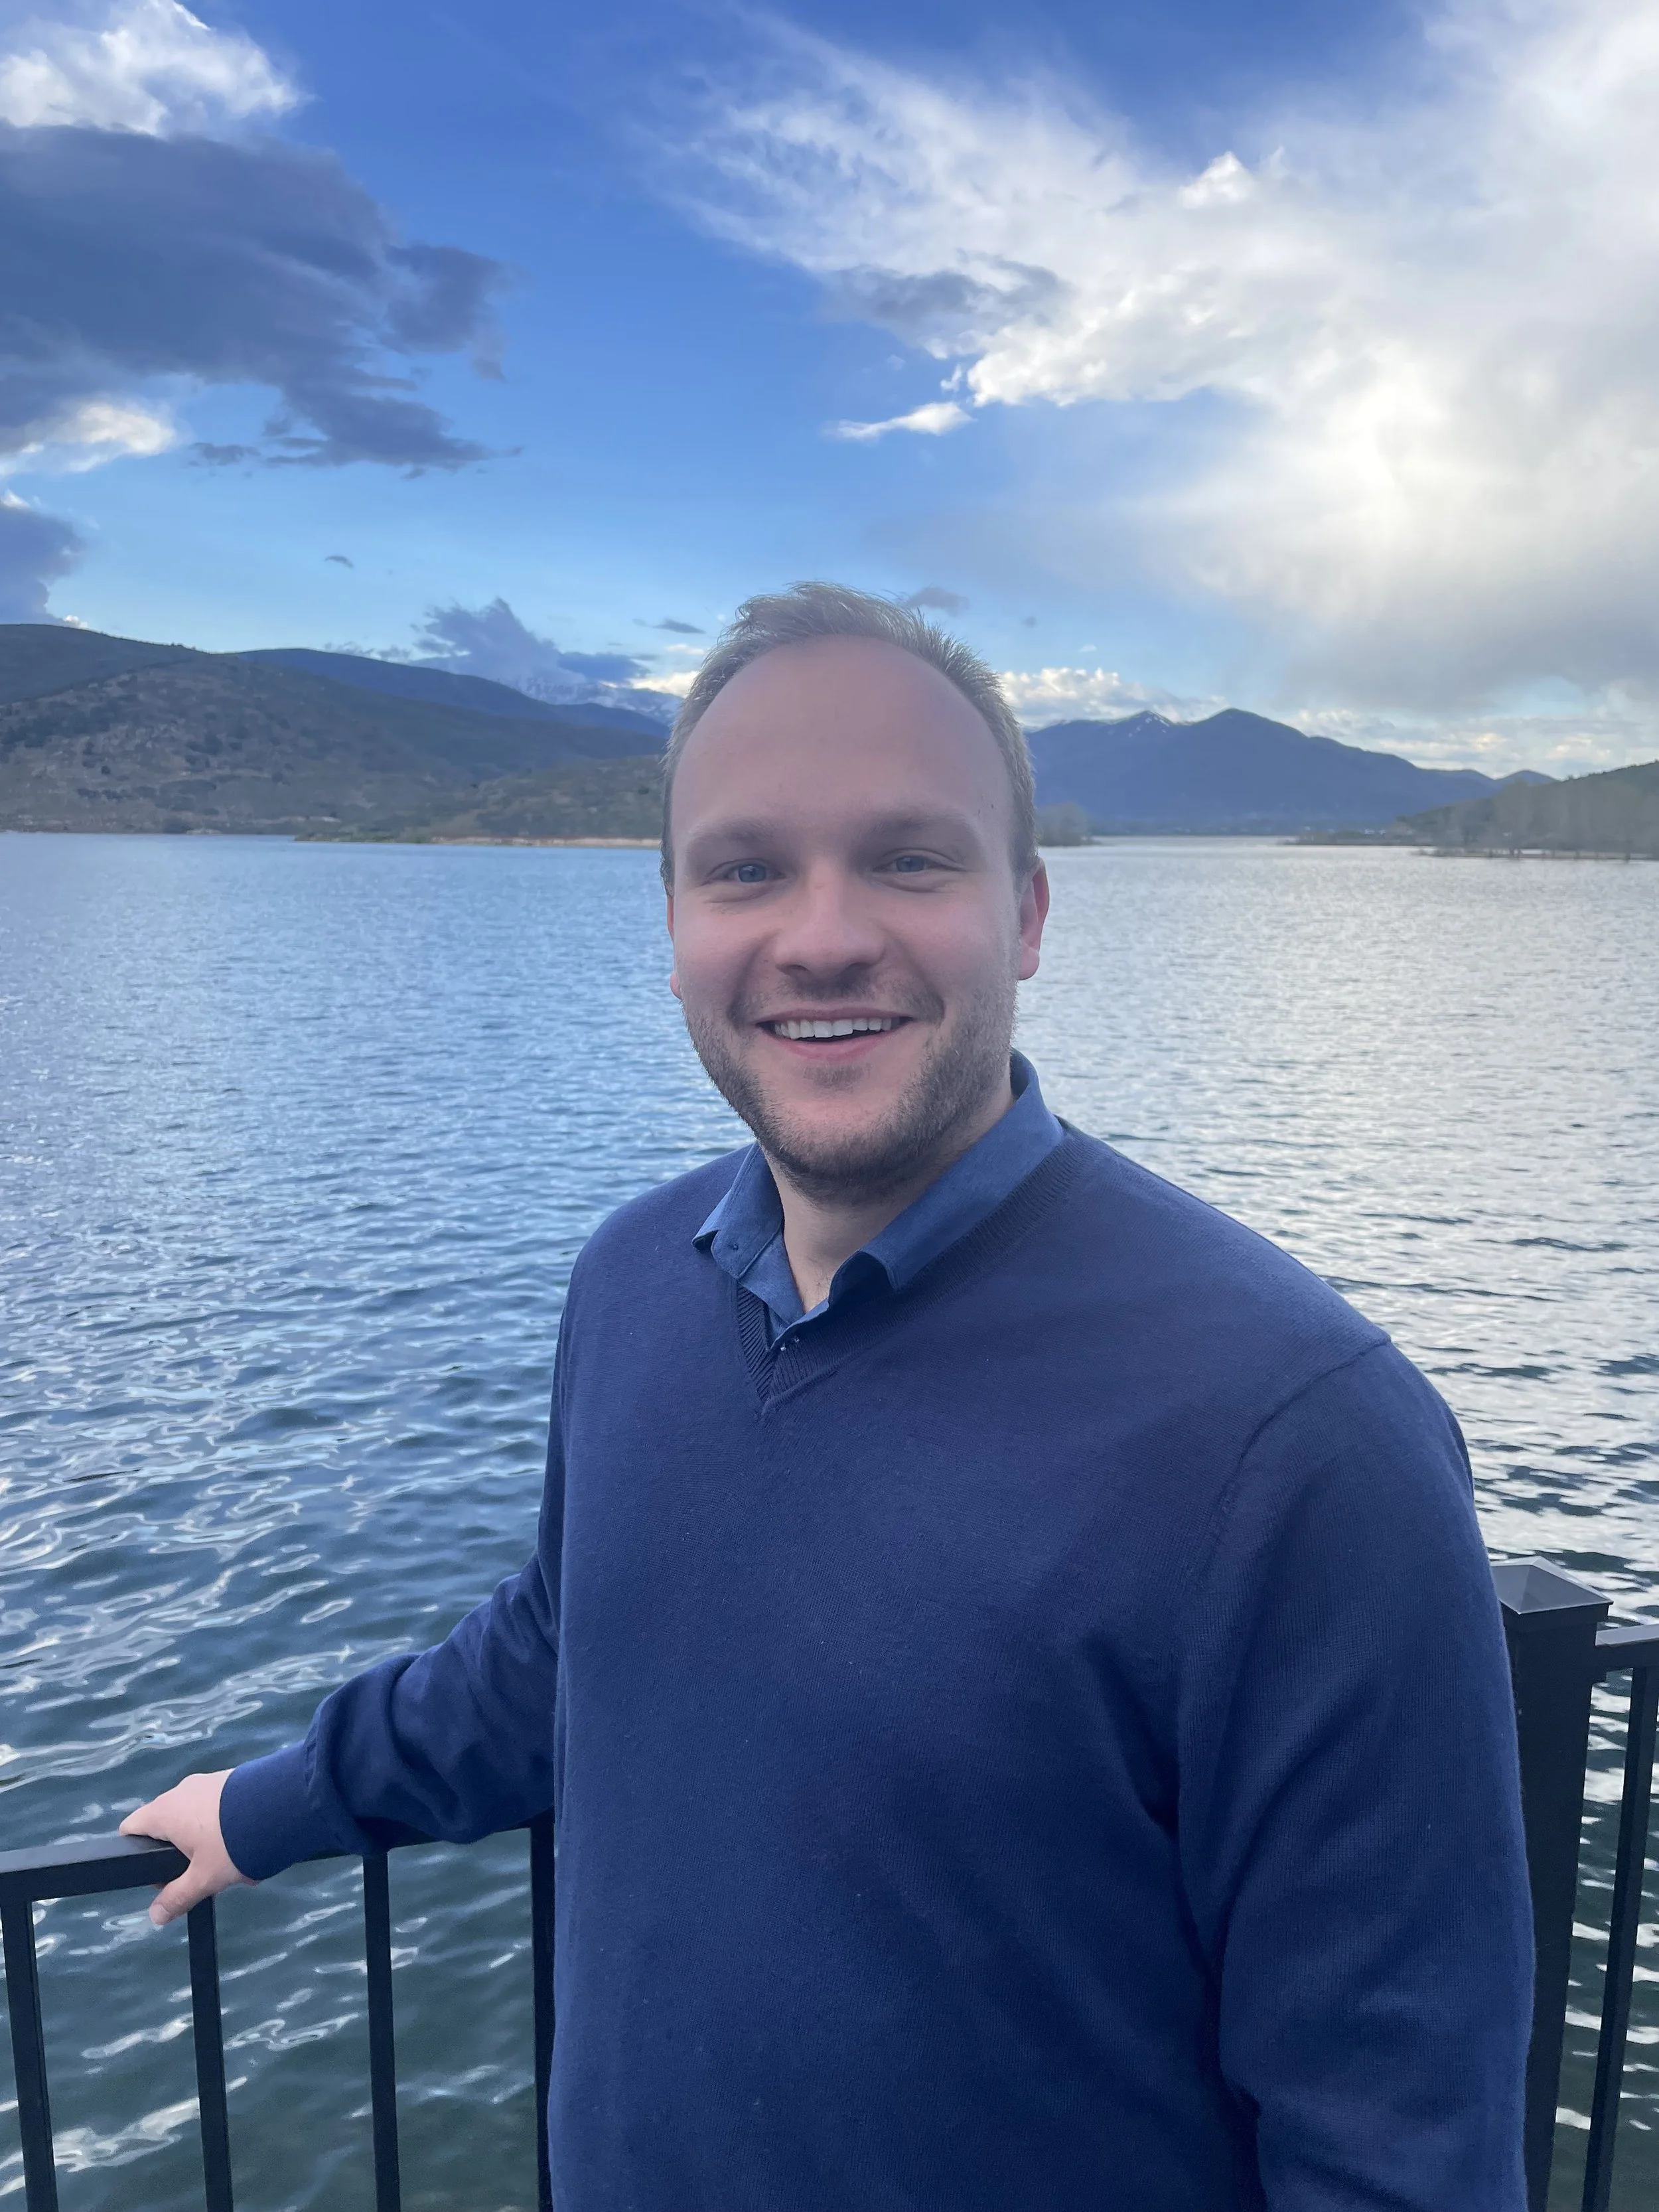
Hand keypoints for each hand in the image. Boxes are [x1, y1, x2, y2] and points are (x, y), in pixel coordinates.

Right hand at [120, 1771, 253, 1926]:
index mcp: (164, 1811)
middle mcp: (181, 1791)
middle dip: (181, 1855)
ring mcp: (208, 1782)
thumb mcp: (204, 1878)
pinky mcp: (232, 1778)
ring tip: (233, 1865)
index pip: (131, 1829)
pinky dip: (227, 1827)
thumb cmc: (232, 1842)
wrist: (282, 1803)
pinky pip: (219, 1808)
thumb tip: (155, 1916)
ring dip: (208, 1844)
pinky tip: (250, 1843)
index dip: (136, 1856)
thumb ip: (177, 1897)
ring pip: (196, 1820)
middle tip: (201, 1877)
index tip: (160, 1877)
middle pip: (166, 1828)